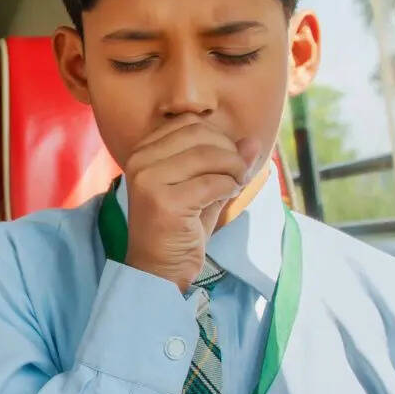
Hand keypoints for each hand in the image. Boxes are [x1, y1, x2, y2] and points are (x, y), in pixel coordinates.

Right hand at [123, 114, 257, 288]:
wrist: (158, 270)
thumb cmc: (178, 229)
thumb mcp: (202, 189)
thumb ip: (225, 163)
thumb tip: (252, 141)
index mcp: (143, 152)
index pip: (189, 123)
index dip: (218, 137)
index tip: (229, 160)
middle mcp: (141, 161)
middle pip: (200, 134)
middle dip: (229, 152)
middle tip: (238, 174)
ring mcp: (149, 180)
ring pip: (209, 155)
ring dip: (233, 169)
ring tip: (235, 185)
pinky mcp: (165, 202)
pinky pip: (212, 182)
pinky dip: (229, 187)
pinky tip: (227, 196)